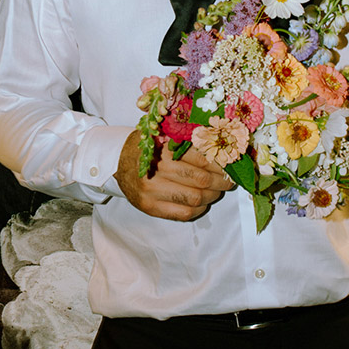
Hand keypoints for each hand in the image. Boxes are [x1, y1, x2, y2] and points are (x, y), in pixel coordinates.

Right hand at [116, 131, 231, 220]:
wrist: (118, 160)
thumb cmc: (148, 147)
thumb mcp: (165, 135)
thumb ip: (189, 140)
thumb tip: (221, 150)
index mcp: (164, 148)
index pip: (202, 158)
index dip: (221, 164)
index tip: (230, 165)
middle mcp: (157, 169)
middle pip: (201, 179)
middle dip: (220, 182)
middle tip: (228, 180)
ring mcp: (152, 190)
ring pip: (195, 198)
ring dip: (212, 196)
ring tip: (216, 191)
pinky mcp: (149, 206)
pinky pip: (183, 213)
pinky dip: (198, 210)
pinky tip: (202, 203)